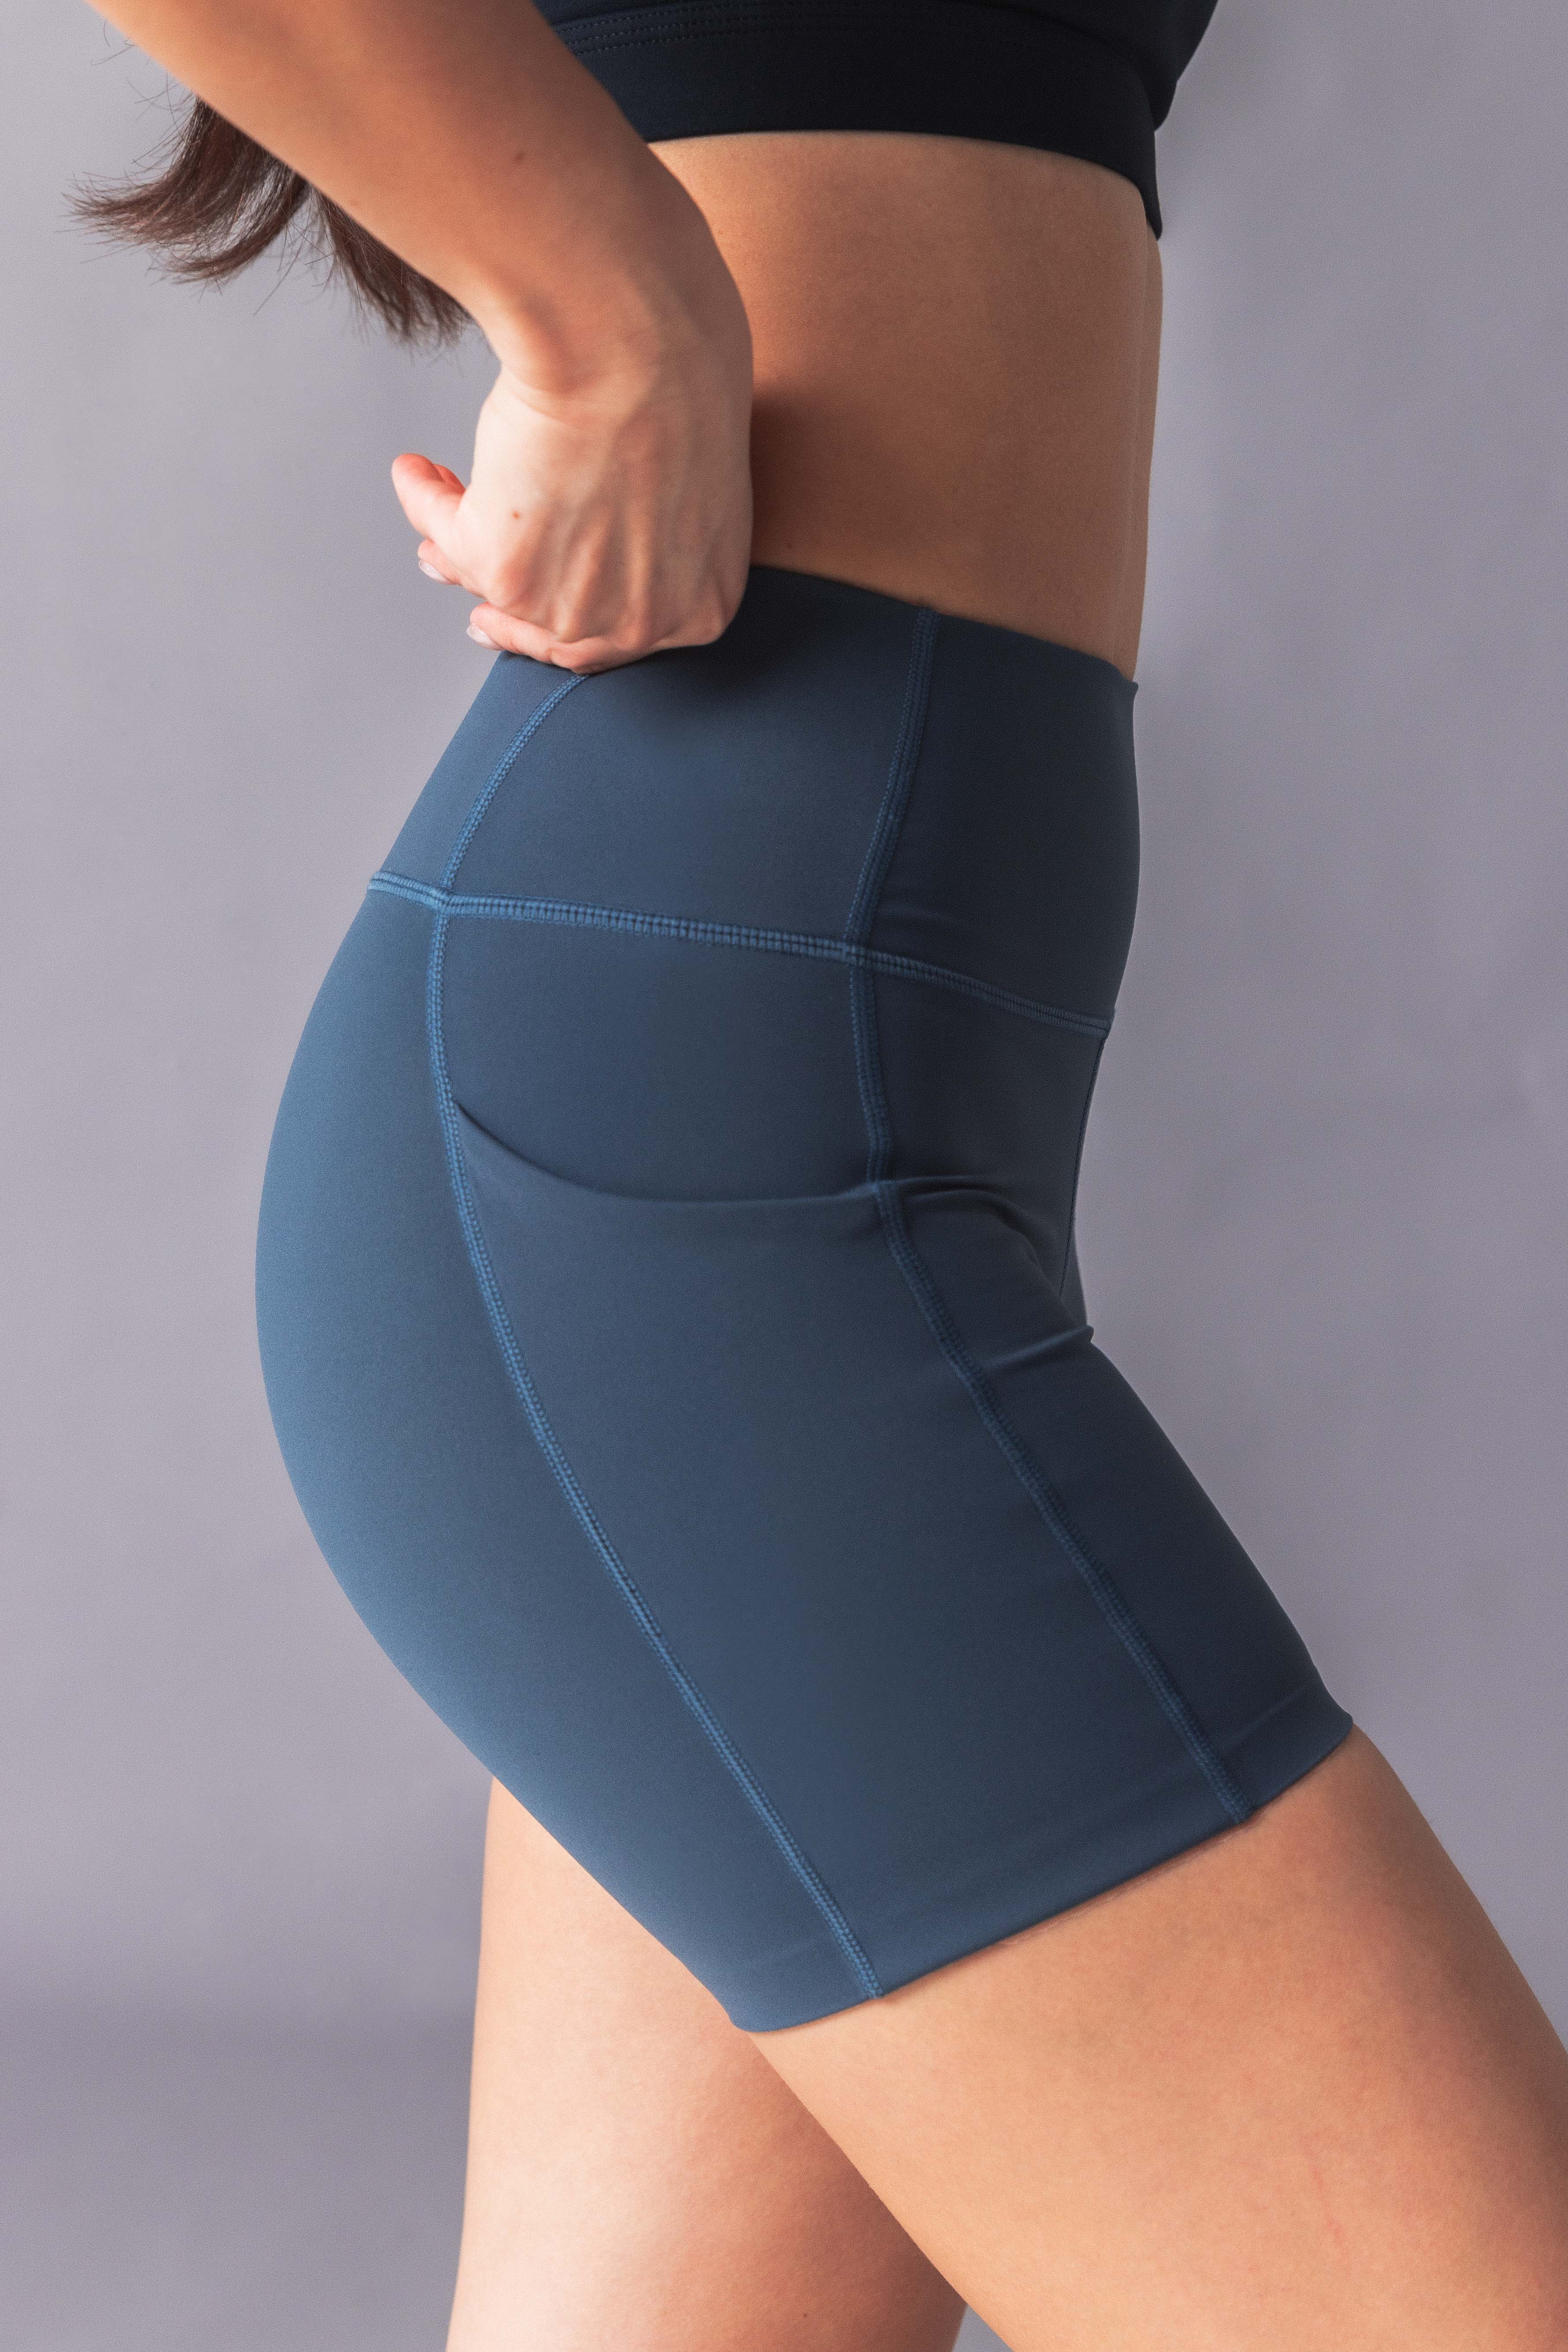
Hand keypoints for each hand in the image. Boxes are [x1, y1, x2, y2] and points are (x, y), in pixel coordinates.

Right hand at [391, 259, 754, 673]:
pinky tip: (416, 470)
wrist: (635, 343)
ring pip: (498, 588)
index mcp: (703, 604)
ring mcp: (574, 607)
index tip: (536, 611)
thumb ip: (655, 528)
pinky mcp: (508, 572)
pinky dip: (424, 501)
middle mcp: (641, 624)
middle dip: (511, 610)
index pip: (630, 636)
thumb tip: (597, 518)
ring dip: (458, 549)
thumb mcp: (697, 477)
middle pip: (560, 631)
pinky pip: (448, 537)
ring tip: (440, 510)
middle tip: (480, 597)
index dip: (572, 620)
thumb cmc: (682, 376)